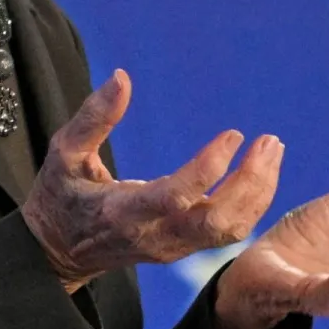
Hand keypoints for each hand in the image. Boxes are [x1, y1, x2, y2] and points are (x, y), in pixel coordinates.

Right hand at [21, 70, 284, 291]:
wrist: (56, 252)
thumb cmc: (58, 195)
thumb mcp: (63, 152)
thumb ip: (93, 116)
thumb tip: (122, 76)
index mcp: (122, 212)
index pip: (177, 196)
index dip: (210, 167)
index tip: (234, 134)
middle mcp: (154, 235)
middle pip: (218, 221)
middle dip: (251, 183)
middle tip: (270, 141)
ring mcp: (171, 247)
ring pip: (229, 230)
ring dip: (259, 192)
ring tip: (272, 150)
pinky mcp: (181, 248)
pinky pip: (225, 232)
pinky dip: (251, 203)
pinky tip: (259, 172)